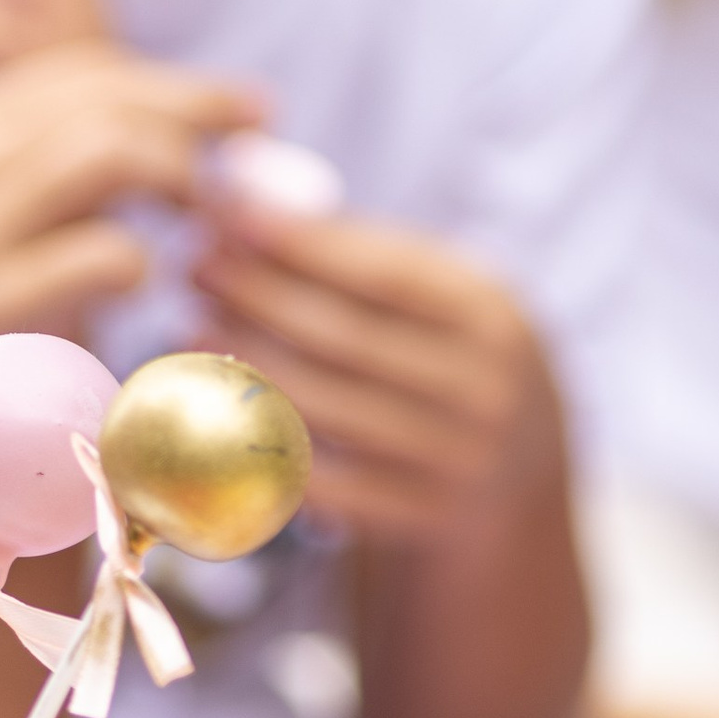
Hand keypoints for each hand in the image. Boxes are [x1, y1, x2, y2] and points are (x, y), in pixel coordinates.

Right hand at [0, 42, 262, 427]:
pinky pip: (101, 252)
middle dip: (200, 113)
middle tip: (261, 145)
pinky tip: (147, 286)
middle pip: (111, 97)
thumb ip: (55, 170)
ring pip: (109, 151)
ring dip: (181, 178)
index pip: (88, 72)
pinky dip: (143, 262)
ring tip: (209, 219)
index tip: (249, 109)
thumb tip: (175, 143)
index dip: (179, 83)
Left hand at [196, 206, 566, 543]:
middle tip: (195, 265)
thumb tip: (253, 196)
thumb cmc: (453, 357)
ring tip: (195, 325)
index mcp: (491, 315)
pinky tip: (217, 407)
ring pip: (325, 411)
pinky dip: (265, 443)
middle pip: (346, 340)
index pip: (385, 274)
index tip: (229, 217)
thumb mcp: (446, 296)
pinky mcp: (421, 521)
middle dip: (259, 297)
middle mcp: (483, 390)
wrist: (523, 479)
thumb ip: (363, 253)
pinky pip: (322, 484)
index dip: (301, 245)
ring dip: (247, 364)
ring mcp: (456, 463)